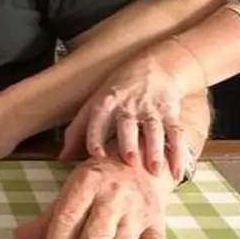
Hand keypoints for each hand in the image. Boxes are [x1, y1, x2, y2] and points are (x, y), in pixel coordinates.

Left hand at [14, 156, 171, 238]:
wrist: (141, 156)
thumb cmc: (100, 178)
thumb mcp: (73, 188)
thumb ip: (49, 216)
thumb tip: (19, 238)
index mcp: (86, 183)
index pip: (67, 218)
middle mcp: (112, 195)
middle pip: (97, 233)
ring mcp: (137, 208)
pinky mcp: (157, 220)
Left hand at [64, 40, 205, 179]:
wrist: (153, 67)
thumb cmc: (117, 92)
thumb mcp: (94, 104)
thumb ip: (78, 131)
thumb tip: (62, 157)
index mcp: (105, 104)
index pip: (97, 120)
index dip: (95, 136)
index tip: (97, 155)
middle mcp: (127, 106)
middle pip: (127, 124)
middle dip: (128, 142)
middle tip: (130, 160)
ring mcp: (150, 109)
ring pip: (154, 129)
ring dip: (155, 149)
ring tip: (156, 169)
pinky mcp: (170, 112)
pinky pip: (175, 132)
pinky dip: (178, 152)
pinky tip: (178, 171)